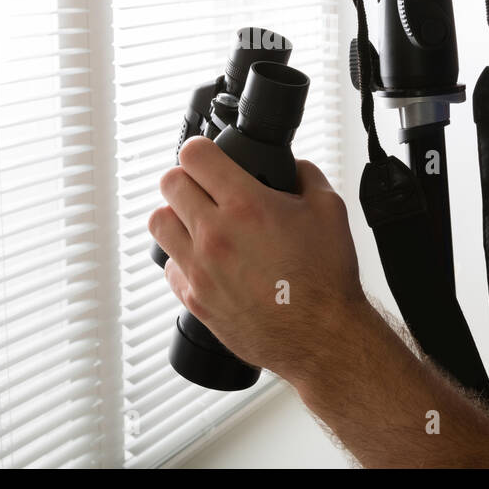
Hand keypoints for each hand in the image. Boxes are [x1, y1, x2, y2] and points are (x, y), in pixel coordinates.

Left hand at [147, 136, 365, 384]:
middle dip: (188, 179)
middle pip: (169, 183)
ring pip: (158, 223)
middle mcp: (215, 234)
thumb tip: (291, 166)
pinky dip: (182, 259)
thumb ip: (305, 175)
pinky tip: (207, 262)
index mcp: (246, 205)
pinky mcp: (194, 299)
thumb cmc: (327, 278)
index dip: (202, 150)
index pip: (194, 155)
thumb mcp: (329, 209)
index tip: (209, 158)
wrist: (322, 337)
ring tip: (199, 224)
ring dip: (177, 217)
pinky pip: (168, 266)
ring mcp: (199, 269)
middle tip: (206, 189)